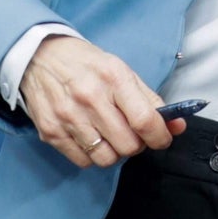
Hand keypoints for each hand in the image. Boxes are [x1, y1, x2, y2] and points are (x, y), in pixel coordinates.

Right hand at [21, 35, 175, 169]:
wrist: (40, 57)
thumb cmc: (87, 64)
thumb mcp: (122, 71)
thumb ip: (151, 100)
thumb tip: (177, 125)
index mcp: (113, 79)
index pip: (144, 120)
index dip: (160, 136)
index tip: (163, 138)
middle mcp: (90, 99)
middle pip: (127, 145)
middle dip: (138, 145)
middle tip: (134, 134)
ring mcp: (68, 118)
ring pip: (106, 158)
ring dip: (115, 152)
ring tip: (112, 136)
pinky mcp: (51, 132)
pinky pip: (83, 161)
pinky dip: (93, 155)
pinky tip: (92, 138)